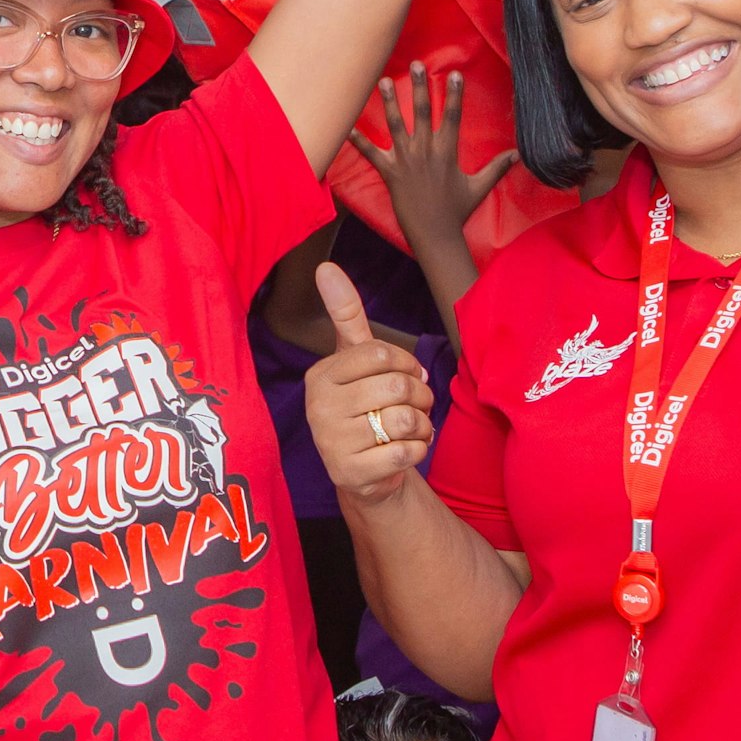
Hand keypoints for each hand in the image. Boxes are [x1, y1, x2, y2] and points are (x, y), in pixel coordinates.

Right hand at [306, 263, 436, 506]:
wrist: (366, 474)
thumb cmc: (364, 407)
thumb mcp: (354, 360)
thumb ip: (344, 314)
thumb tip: (325, 266)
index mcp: (319, 375)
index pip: (381, 354)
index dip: (408, 364)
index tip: (408, 374)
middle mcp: (318, 407)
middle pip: (397, 386)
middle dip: (420, 397)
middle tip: (416, 406)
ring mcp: (331, 443)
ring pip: (404, 420)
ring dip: (422, 425)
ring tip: (411, 429)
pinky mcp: (350, 474)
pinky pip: (406, 453)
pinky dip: (418, 450)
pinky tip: (405, 451)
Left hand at [349, 65, 517, 254]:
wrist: (434, 234)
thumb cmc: (457, 211)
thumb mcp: (479, 187)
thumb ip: (497, 168)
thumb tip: (518, 155)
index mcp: (447, 152)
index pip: (453, 117)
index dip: (455, 95)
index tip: (454, 74)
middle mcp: (426, 152)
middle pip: (423, 113)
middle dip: (421, 87)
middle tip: (417, 65)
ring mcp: (406, 161)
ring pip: (396, 125)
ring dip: (390, 102)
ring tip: (385, 81)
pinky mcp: (389, 172)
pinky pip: (371, 153)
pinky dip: (358, 140)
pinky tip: (347, 126)